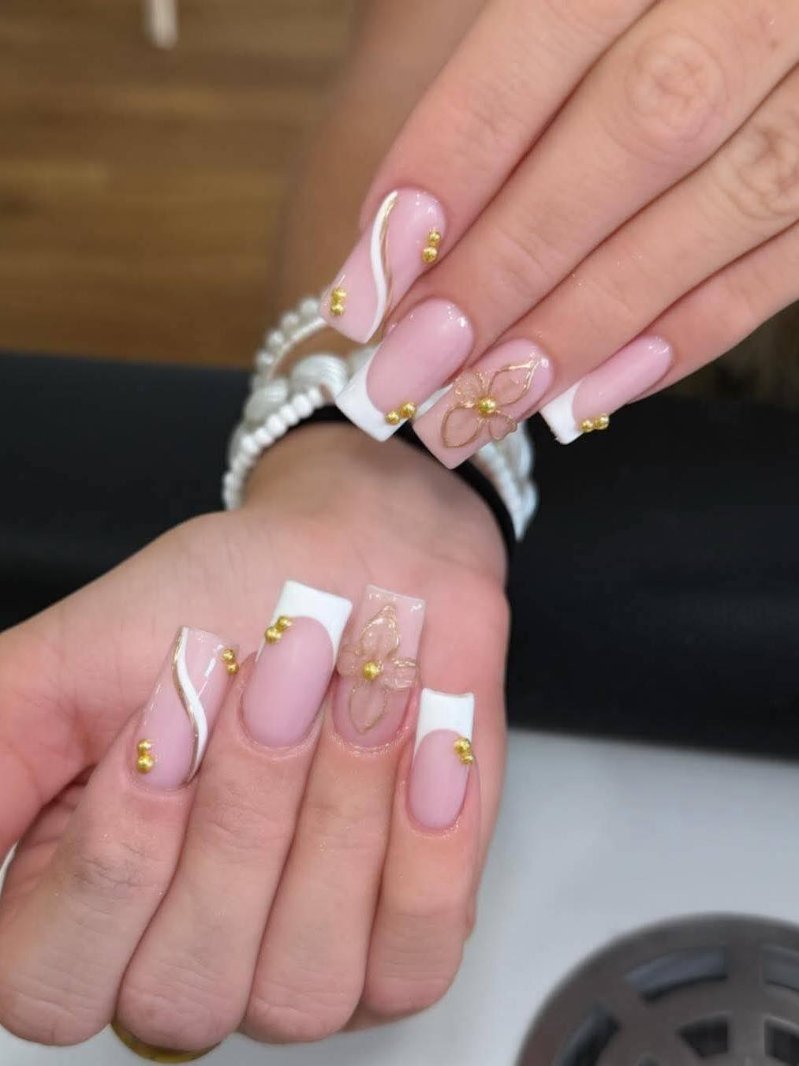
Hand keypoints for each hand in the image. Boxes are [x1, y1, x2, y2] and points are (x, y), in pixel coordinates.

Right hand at [0, 425, 506, 1049]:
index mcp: (87, 898)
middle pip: (184, 989)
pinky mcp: (399, 955)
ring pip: (301, 986)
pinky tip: (426, 750)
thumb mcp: (81, 653)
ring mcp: (295, 970)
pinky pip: (411, 959)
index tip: (167, 716)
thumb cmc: (230, 600)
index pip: (53, 986)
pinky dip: (422, 845)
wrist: (369, 567)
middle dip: (243, 810)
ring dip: (337, 810)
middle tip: (280, 675)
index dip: (116, 855)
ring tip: (359, 692)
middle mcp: (185, 955)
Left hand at [320, 0, 798, 454]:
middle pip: (635, 132)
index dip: (455, 160)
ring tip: (482, 405)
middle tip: (408, 372)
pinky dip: (688, 334)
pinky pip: (788, 259)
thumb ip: (498, 61)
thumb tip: (402, 228)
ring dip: (587, 324)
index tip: (374, 275)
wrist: (779, 1)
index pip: (548, 35)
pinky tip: (593, 394)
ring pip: (722, 203)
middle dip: (508, 269)